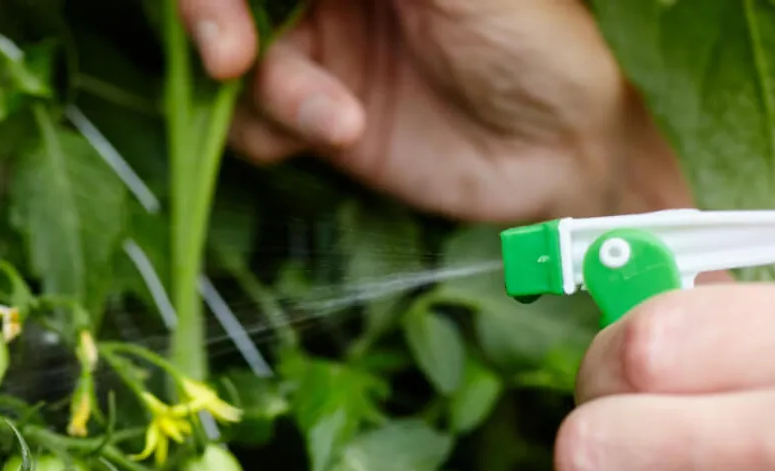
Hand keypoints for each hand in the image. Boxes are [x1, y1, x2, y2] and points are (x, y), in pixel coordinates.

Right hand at [179, 0, 691, 221]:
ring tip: (337, 118)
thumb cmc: (534, 38)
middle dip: (211, 17)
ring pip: (231, 60)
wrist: (563, 152)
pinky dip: (281, 130)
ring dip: (273, 91)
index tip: (232, 10)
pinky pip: (252, 122)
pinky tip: (344, 131)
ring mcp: (316, 51)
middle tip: (229, 59)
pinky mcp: (316, 118)